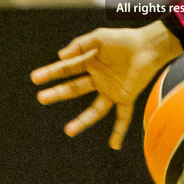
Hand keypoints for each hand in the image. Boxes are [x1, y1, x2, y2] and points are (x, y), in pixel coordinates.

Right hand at [30, 21, 183, 148]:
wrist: (148, 45)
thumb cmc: (124, 39)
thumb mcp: (98, 38)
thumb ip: (79, 45)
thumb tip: (60, 56)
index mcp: (89, 63)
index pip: (66, 70)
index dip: (50, 73)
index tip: (35, 78)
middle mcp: (98, 79)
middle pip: (74, 89)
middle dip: (57, 93)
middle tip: (41, 98)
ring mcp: (111, 90)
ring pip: (94, 110)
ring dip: (82, 121)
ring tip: (68, 131)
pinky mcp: (126, 97)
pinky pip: (123, 117)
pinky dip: (119, 131)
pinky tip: (114, 146)